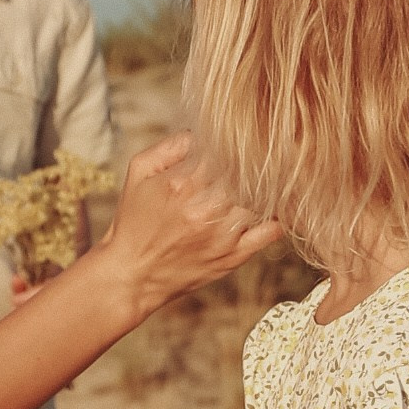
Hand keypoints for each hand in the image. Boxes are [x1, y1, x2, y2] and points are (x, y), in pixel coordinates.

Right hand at [98, 135, 278, 314]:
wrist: (131, 276)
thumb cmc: (133, 222)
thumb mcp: (138, 174)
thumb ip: (168, 148)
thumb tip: (200, 132)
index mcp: (182, 183)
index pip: (225, 150)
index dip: (237, 142)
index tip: (240, 138)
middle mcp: (205, 209)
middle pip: (248, 174)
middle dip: (255, 162)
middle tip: (262, 154)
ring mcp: (222, 235)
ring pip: (262, 199)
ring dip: (267, 187)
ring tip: (266, 178)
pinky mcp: (232, 257)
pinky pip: (270, 232)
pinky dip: (277, 216)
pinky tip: (272, 207)